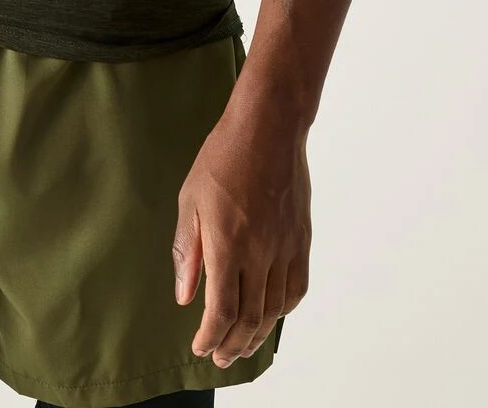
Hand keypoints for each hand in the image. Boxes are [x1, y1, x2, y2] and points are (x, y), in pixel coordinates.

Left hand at [173, 105, 310, 366]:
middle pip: (249, 317)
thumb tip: (184, 295)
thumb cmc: (222, 158)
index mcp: (228, 242)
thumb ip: (187, 250)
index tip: (200, 347)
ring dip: (258, 335)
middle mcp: (260, 252)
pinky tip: (271, 316)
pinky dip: (283, 310)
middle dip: (232, 343)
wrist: (268, 130)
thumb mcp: (190, 199)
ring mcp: (286, 248)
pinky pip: (296, 288)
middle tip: (219, 357)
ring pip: (274, 309)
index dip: (210, 336)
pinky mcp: (302, 241)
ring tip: (241, 346)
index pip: (222, 308)